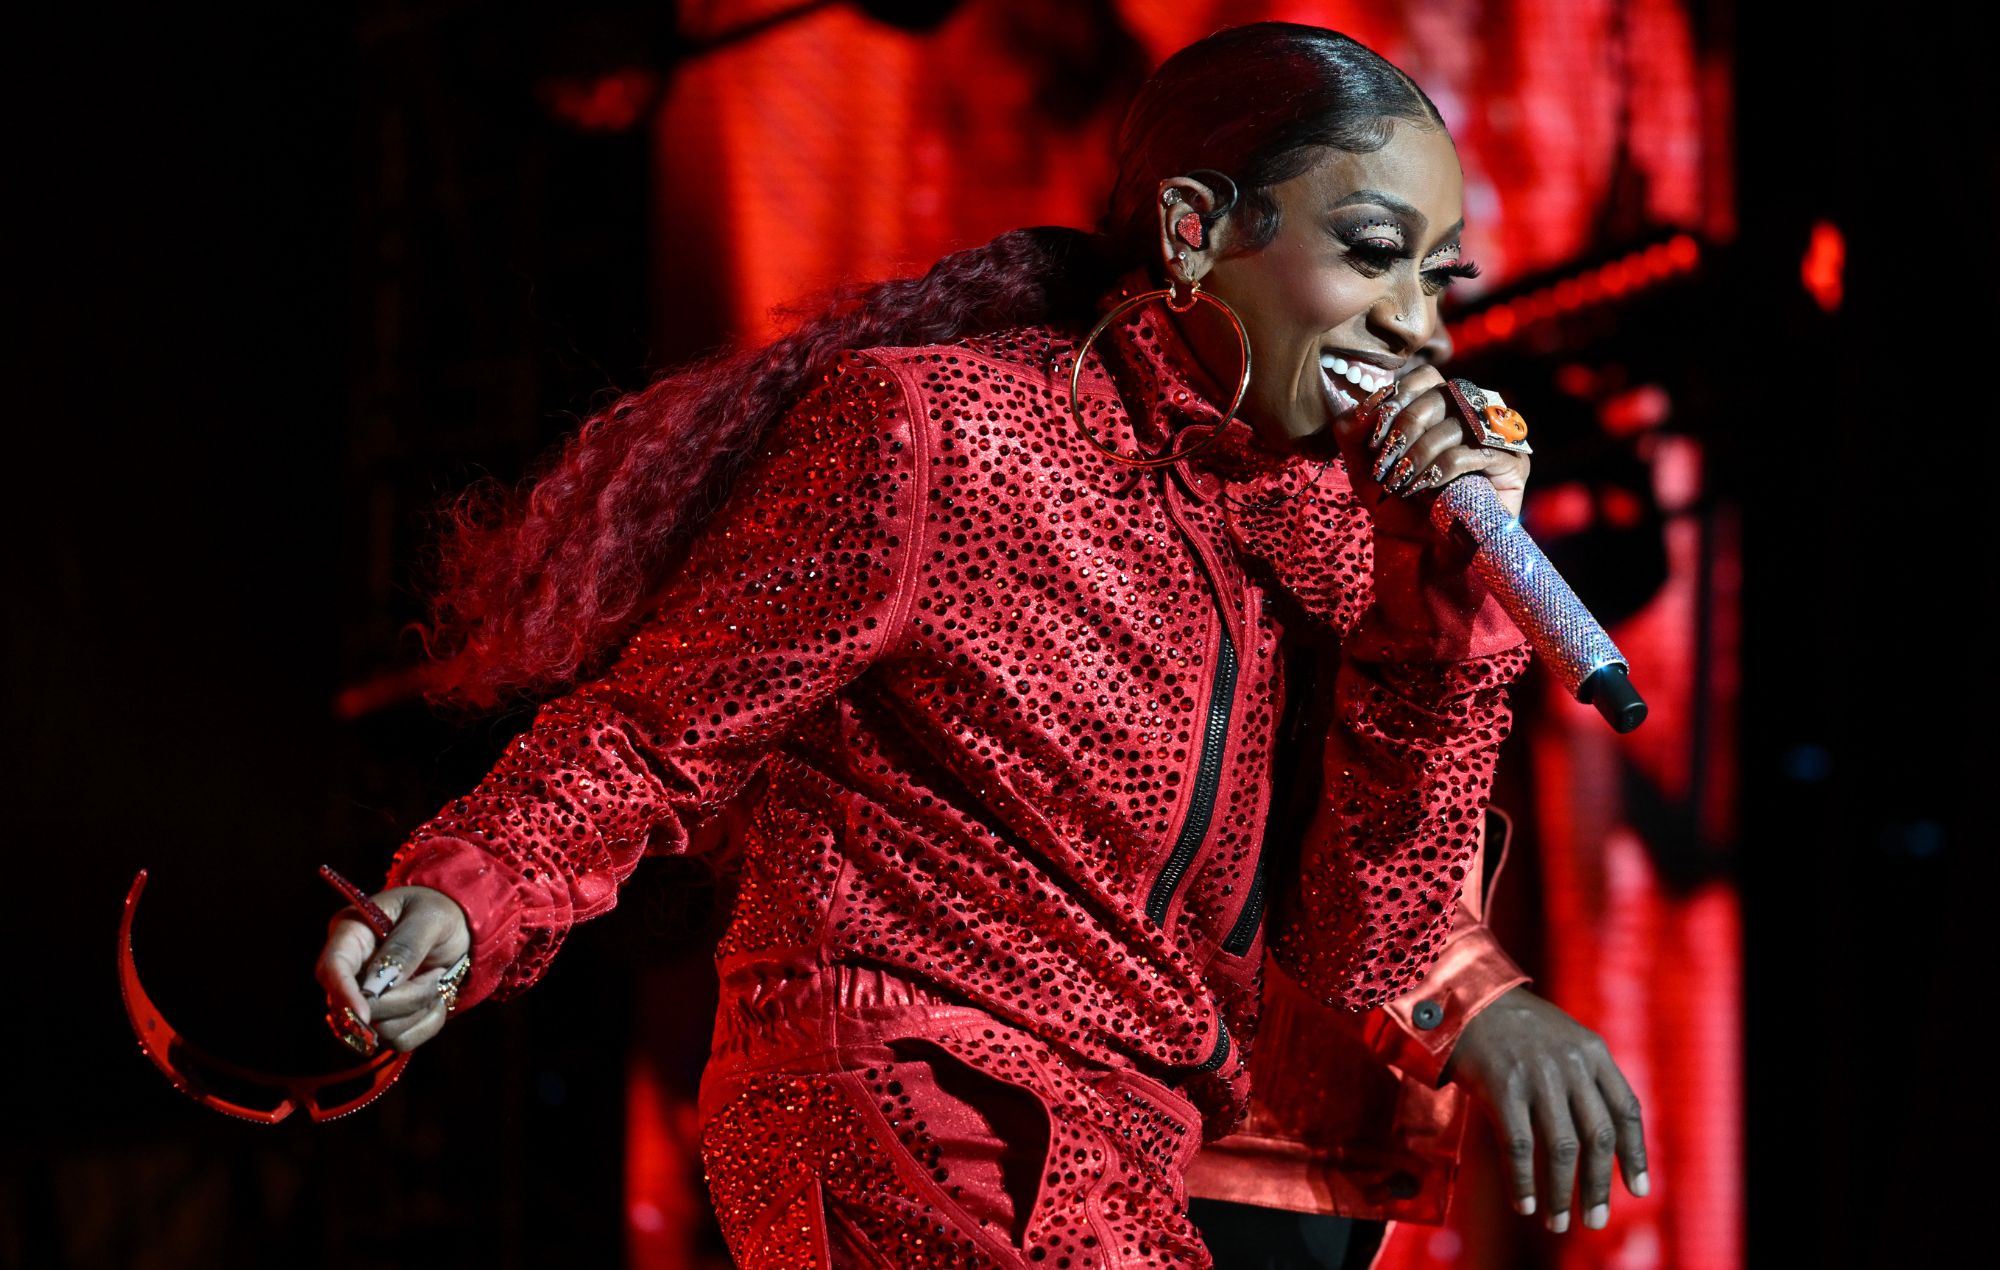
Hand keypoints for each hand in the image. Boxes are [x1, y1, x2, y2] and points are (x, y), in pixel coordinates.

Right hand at [315, 885, 471, 1052]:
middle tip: (438, 973)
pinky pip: (401, 1040)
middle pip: (359, 1009)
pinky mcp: (387, 1019)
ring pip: (382, 1030)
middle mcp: (351, 970)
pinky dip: (427, 1022)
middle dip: (405, 998)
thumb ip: (406, 947)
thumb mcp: (431, 918)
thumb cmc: (441, 911)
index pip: (332, 969)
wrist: (460, 928)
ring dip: (419, 1008)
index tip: (365, 1013)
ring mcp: (367, 999)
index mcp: (352, 934)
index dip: (344, 993)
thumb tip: (380, 985)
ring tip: (438, 978)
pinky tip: (437, 998)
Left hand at [1329, 365, 1531, 536]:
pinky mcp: (1512, 462)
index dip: (1397, 397)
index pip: (1425, 376)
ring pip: (1455, 422)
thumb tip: (1358, 408)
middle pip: (1440, 394)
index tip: (1374, 435)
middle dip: (1404, 429)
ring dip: (1418, 453)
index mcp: (1442, 407)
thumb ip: (1353, 434)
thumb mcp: (1366, 469)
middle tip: (1385, 464)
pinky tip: (1422, 489)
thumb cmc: (1400, 508)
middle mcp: (1473, 415)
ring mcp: (1496, 436)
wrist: (1426, 551)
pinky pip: (1471, 452)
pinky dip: (1439, 469)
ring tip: (1400, 482)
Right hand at [1440, 986, 1648, 1232]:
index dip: (1636, 1154)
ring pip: (1561, 1149)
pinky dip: (1523, 1181)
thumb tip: (1603, 1138)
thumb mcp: (1563, 1038)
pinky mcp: (1502, 1086)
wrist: (1463, 996)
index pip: (1626, 1110)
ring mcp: (1537, 1076)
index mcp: (1593, 1051)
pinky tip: (1525, 1204)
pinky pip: (1518, 1147)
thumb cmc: (1513, 1024)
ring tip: (1557, 1223)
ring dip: (1562, 1193)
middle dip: (1599, 1186)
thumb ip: (1586, 1076)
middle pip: (1597, 1137)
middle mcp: (1572, 1064)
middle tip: (1595, 1220)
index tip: (1639, 1191)